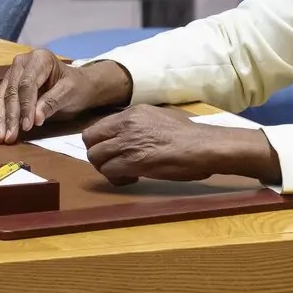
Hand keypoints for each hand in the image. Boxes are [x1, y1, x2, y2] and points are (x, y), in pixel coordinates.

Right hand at [0, 51, 131, 143]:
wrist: (80, 85)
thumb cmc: (77, 87)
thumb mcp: (69, 93)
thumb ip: (52, 103)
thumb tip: (35, 119)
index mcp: (39, 59)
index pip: (27, 84)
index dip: (25, 106)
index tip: (26, 126)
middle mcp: (22, 63)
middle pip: (11, 91)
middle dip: (9, 116)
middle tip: (8, 137)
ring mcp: (13, 74)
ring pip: (1, 97)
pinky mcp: (9, 86)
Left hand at [81, 105, 213, 184]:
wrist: (202, 146)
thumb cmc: (189, 135)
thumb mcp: (159, 118)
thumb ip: (140, 125)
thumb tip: (130, 136)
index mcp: (132, 112)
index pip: (98, 126)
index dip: (101, 142)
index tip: (113, 151)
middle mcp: (125, 123)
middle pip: (90, 140)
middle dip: (99, 155)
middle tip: (114, 164)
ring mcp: (127, 141)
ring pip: (96, 157)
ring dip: (106, 169)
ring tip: (125, 174)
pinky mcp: (132, 161)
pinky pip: (109, 171)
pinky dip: (116, 179)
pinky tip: (132, 179)